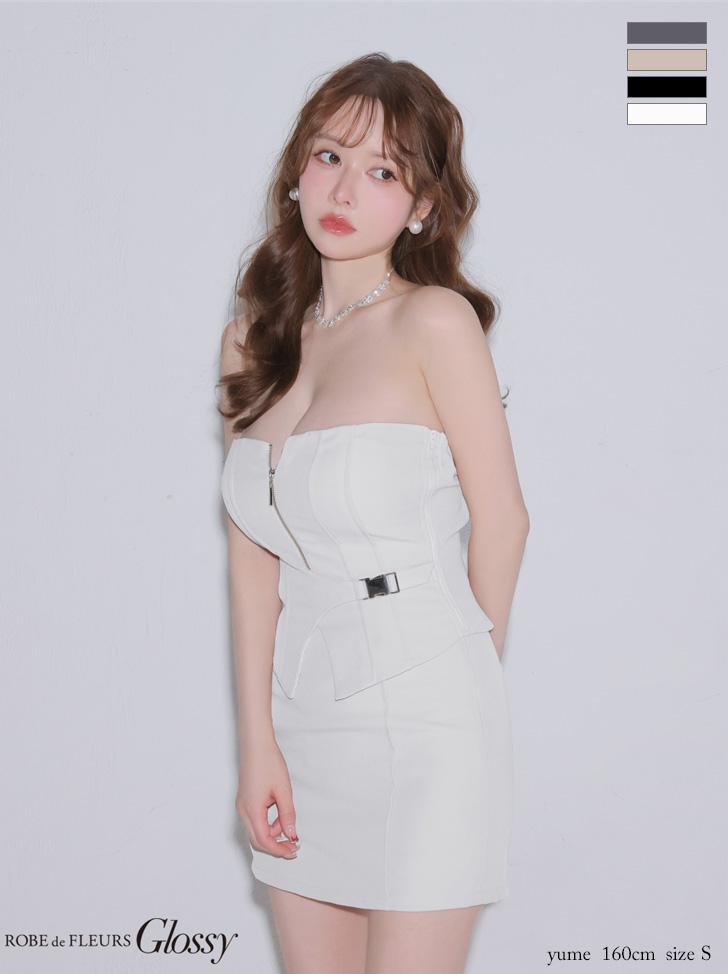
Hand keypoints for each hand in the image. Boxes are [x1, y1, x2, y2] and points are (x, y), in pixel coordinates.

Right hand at [235, 739, 299, 858]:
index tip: (293, 851)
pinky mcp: (245, 800)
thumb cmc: (268, 763)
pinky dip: (267, 822)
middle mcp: (243, 810)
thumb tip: (291, 834)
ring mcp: (242, 805)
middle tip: (293, 846)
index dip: (279, 849)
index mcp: (252, 810)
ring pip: (257, 829)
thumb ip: (287, 814)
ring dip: (273, 831)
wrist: (256, 744)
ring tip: (288, 821)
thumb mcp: (283, 790)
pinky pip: (255, 819)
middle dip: (276, 845)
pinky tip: (279, 815)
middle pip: (258, 839)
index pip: (264, 840)